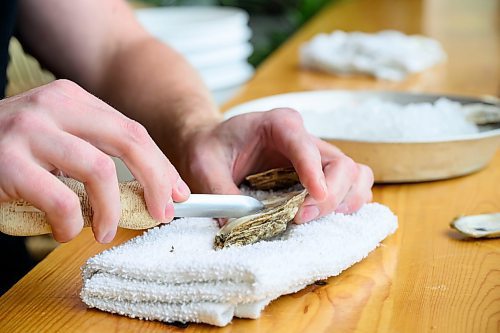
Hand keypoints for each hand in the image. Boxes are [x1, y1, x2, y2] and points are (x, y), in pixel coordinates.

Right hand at [0, 80, 189, 242]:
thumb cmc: (14, 151)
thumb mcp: (59, 138)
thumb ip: (97, 153)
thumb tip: (150, 189)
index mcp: (74, 99)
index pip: (133, 131)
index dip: (161, 166)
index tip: (178, 193)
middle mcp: (55, 106)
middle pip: (129, 141)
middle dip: (156, 181)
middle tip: (162, 213)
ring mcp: (29, 130)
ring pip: (99, 170)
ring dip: (112, 209)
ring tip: (104, 231)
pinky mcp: (6, 161)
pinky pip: (58, 199)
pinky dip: (69, 223)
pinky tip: (63, 231)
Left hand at [179, 108, 372, 222]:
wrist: (216, 144)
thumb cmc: (212, 148)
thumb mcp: (204, 165)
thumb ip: (220, 191)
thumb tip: (236, 225)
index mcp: (279, 124)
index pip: (305, 145)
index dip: (313, 172)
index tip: (311, 199)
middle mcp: (305, 138)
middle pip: (342, 165)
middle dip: (330, 196)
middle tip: (300, 218)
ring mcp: (317, 156)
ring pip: (355, 175)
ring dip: (344, 201)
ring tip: (314, 218)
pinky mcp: (321, 173)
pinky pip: (351, 187)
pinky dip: (346, 205)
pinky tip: (322, 217)